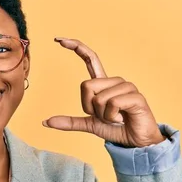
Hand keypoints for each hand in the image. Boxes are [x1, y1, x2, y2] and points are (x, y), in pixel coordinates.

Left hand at [42, 38, 164, 147]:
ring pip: (98, 98)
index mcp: (103, 84)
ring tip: (116, 118)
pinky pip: (112, 103)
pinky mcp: (135, 96)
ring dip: (103, 115)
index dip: (76, 47)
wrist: (135, 141)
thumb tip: (45, 122)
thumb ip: (69, 122)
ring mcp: (126, 86)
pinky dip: (112, 117)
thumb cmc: (116, 129)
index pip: (90, 58)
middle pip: (86, 86)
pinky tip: (123, 119)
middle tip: (104, 116)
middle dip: (90, 107)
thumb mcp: (89, 124)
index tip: (59, 39)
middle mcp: (115, 81)